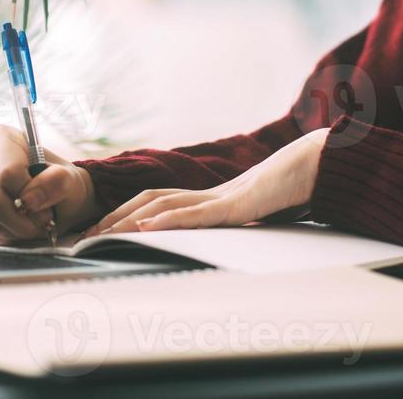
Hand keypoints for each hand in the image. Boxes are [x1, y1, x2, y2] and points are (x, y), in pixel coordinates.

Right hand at [0, 125, 99, 244]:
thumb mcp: (68, 177)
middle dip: (21, 218)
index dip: (28, 193)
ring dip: (17, 229)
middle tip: (43, 221)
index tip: (44, 202)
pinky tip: (21, 228)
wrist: (54, 197)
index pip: (7, 171)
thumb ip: (57, 181)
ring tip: (36, 224)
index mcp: (1, 138)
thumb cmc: (58, 181)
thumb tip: (29, 199)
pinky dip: (8, 237)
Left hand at [77, 128, 330, 237]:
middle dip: (115, 217)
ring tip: (102, 233)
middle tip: (85, 236)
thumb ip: (239, 220)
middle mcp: (209, 194)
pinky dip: (167, 220)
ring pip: (164, 206)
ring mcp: (221, 198)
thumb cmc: (292, 188)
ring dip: (130, 220)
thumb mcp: (258, 211)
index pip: (158, 201)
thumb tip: (228, 231)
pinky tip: (147, 227)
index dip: (127, 213)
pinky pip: (195, 214)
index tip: (101, 229)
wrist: (317, 167)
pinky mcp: (235, 206)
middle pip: (150, 200)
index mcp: (211, 197)